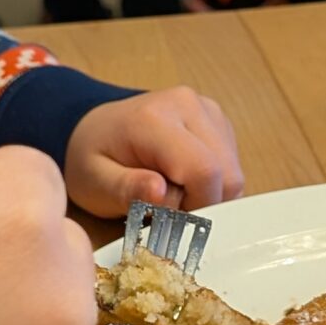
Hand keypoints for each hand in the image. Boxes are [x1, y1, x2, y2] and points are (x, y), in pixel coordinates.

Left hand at [63, 88, 244, 217]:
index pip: (204, 171)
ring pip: (234, 172)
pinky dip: (213, 183)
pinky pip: (232, 164)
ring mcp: (207, 109)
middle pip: (228, 175)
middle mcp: (189, 105)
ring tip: (173, 193)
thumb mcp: (94, 182)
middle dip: (204, 204)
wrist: (93, 126)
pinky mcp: (217, 119)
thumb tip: (161, 193)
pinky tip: (183, 180)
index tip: (168, 219)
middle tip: (168, 209)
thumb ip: (126, 189)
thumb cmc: (91, 158)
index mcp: (155, 119)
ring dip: (210, 195)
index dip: (196, 207)